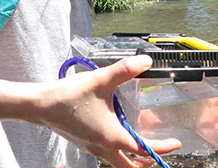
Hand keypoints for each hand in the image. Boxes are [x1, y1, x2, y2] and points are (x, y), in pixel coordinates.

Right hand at [35, 55, 180, 167]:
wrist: (41, 105)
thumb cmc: (69, 96)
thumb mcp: (102, 80)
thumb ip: (126, 69)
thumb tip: (145, 61)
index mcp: (111, 136)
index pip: (143, 150)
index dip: (162, 147)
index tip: (176, 144)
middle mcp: (103, 147)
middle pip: (131, 166)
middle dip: (148, 162)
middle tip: (160, 152)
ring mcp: (92, 147)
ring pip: (118, 161)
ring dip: (133, 157)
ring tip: (144, 143)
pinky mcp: (85, 143)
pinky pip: (107, 153)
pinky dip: (119, 149)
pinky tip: (120, 131)